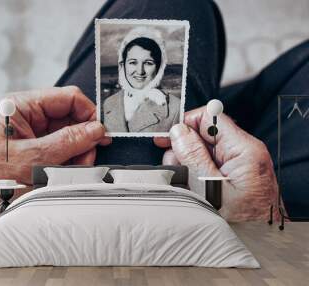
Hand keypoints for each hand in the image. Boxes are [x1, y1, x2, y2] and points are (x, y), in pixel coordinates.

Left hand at [0, 86, 110, 220]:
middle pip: (71, 119)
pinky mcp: (35, 152)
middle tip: (84, 160)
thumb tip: (95, 130)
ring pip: (69, 138)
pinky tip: (61, 175)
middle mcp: (29, 118)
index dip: (88, 114)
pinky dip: (67, 164)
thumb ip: (67, 142)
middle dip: (82, 140)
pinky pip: (61, 153)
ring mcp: (33, 136)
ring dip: (75, 155)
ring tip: (67, 172)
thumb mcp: (31, 158)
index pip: (68, 98)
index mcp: (22, 107)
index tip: (100, 134)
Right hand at [154, 106, 278, 221]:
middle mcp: (242, 149)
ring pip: (201, 147)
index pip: (209, 117)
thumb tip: (178, 132)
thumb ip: (194, 158)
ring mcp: (237, 158)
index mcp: (242, 149)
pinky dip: (195, 170)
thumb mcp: (211, 188)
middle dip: (184, 149)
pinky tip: (193, 184)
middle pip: (202, 132)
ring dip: (187, 162)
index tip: (169, 139)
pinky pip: (207, 160)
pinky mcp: (232, 168)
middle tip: (179, 169)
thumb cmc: (243, 220)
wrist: (262, 237)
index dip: (186, 124)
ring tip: (188, 182)